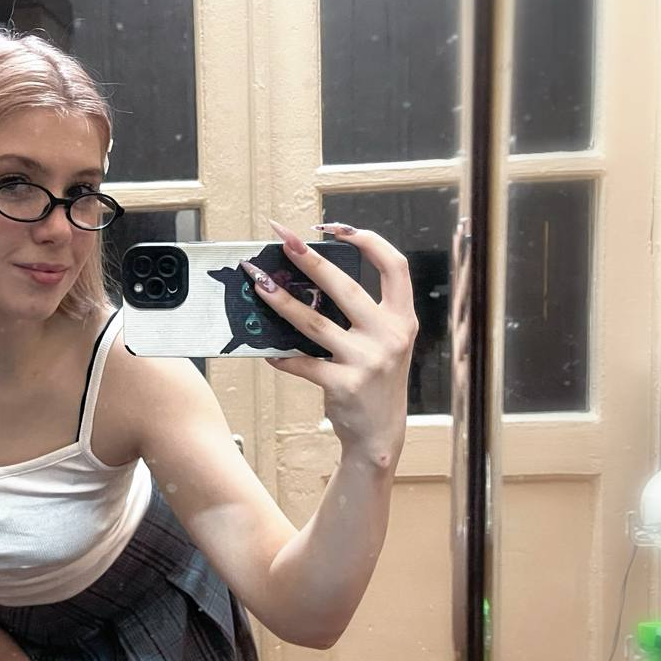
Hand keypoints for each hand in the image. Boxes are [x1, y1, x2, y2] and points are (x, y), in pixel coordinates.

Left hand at [241, 220, 417, 469]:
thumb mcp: (385, 342)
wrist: (380, 433)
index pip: (395, 266)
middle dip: (311, 260)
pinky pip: (304, 364)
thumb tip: (311, 279)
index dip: (369, 241)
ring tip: (258, 285)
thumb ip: (363, 314)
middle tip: (283, 240)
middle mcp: (390, 336)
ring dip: (282, 303)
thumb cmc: (376, 380)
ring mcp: (368, 361)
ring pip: (315, 324)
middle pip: (346, 288)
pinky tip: (267, 350)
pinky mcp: (345, 386)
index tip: (338, 227)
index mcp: (402, 319)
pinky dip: (282, 356)